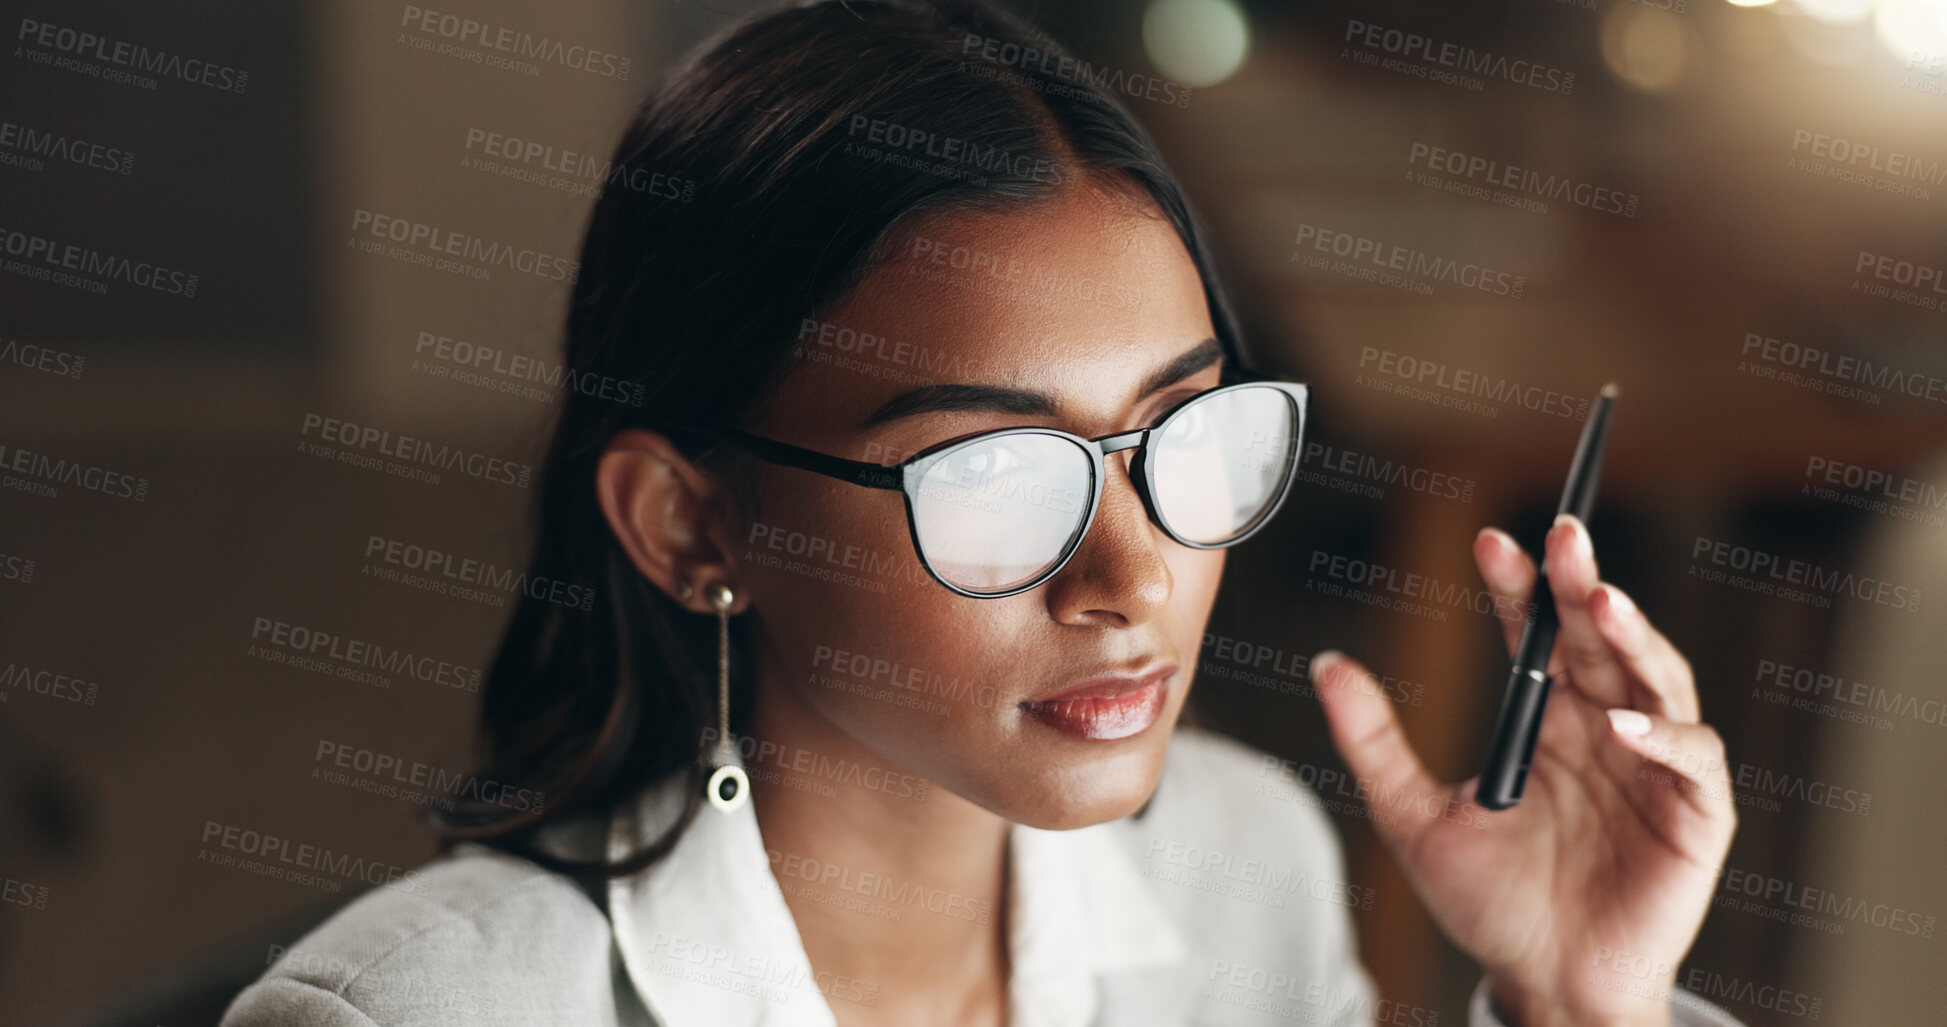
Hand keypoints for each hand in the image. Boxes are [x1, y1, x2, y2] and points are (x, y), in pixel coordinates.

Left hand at [1308, 514, 1736, 1026]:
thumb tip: (1325, 664)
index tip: (1489, 542)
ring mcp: (1654, 766)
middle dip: (1581, 583)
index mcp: (1549, 719)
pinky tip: (1618, 724)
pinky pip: (1690, 759)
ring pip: (1657, 680)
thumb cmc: (1491, 904)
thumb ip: (1373, 742)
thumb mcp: (1412, 817)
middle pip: (1599, 638)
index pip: (1534, 635)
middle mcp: (1606, 728)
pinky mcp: (1695, 815)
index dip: (1517, 588)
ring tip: (1601, 600)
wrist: (1540, 983)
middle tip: (1563, 535)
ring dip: (1633, 637)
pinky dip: (1660, 736)